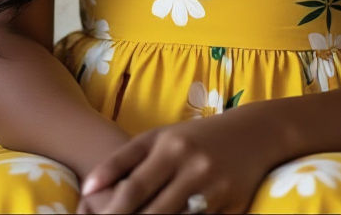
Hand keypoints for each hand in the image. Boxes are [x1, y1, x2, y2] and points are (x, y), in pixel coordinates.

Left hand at [76, 113, 272, 213]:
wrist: (254, 133)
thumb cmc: (193, 137)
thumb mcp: (158, 138)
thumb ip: (121, 160)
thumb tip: (86, 190)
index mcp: (171, 147)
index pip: (134, 188)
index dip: (111, 212)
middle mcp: (193, 168)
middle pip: (154, 213)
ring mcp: (216, 190)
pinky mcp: (235, 208)